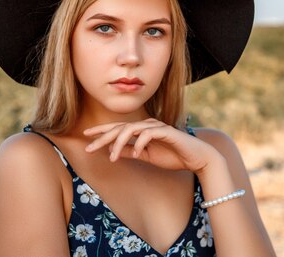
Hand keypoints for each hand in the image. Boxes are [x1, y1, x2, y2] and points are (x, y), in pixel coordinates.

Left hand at [83, 118, 224, 174]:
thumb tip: (114, 152)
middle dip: (103, 137)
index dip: (102, 131)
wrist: (197, 158)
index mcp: (141, 130)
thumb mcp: (147, 157)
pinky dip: (139, 143)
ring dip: (119, 143)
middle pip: (120, 127)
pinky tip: (136, 153)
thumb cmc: (173, 156)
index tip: (86, 137)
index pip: (118, 128)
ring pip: (131, 129)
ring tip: (112, 157)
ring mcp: (156, 126)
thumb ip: (132, 152)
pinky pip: (148, 134)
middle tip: (89, 147)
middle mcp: (147, 125)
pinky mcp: (166, 131)